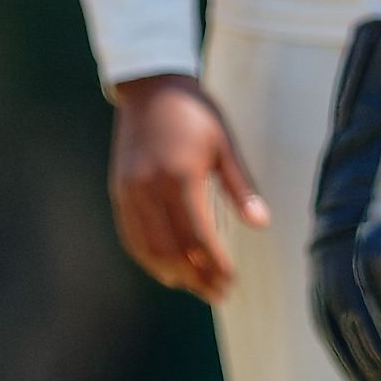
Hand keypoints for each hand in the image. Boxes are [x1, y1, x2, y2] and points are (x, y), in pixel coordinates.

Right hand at [108, 73, 266, 300]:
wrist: (151, 86)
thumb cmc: (196, 112)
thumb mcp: (226, 144)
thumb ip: (241, 187)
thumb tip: (261, 224)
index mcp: (180, 176)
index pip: (199, 237)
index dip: (216, 266)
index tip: (232, 282)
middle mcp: (150, 188)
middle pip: (173, 250)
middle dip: (197, 278)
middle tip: (218, 295)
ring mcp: (130, 191)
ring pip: (149, 248)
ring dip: (172, 274)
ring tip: (195, 288)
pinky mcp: (119, 191)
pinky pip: (131, 235)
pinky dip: (148, 257)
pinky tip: (166, 269)